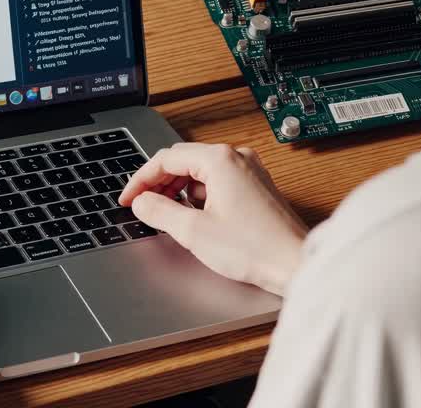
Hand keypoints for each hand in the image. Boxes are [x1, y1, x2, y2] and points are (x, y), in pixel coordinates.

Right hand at [119, 142, 306, 294]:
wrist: (293, 263)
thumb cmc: (253, 248)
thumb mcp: (193, 231)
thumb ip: (159, 212)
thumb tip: (142, 202)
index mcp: (220, 160)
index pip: (166, 159)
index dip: (140, 180)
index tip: (128, 199)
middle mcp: (237, 158)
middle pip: (184, 161)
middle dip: (159, 183)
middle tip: (142, 207)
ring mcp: (249, 171)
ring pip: (201, 172)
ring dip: (179, 190)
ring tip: (167, 215)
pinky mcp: (256, 187)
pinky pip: (218, 182)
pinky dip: (200, 195)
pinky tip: (194, 217)